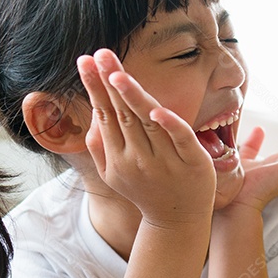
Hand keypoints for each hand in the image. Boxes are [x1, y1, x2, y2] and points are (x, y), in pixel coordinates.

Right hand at [78, 49, 215, 225]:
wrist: (177, 223)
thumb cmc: (146, 191)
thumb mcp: (113, 174)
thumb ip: (100, 146)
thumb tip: (91, 113)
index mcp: (117, 158)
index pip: (105, 115)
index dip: (95, 88)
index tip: (85, 61)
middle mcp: (138, 159)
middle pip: (122, 114)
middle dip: (109, 83)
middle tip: (100, 53)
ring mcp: (165, 162)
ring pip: (147, 124)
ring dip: (132, 98)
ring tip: (117, 74)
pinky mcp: (193, 164)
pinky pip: (180, 140)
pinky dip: (170, 125)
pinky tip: (157, 109)